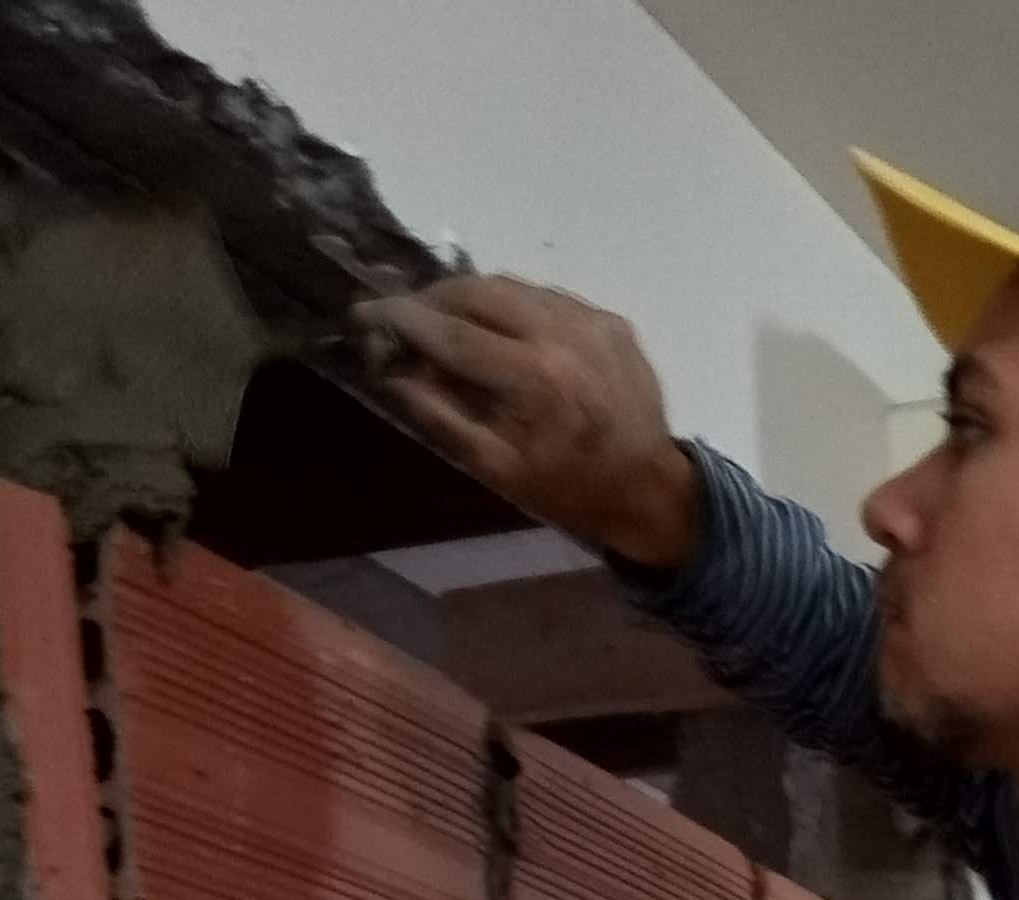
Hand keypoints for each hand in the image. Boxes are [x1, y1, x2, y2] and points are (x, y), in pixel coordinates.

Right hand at [355, 275, 701, 571]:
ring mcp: (594, 322)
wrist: (653, 493)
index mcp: (538, 380)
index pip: (452, 332)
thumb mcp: (497, 466)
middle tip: (405, 319)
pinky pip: (546, 297)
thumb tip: (391, 366)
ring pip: (510, 287)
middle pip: (478, 292)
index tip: (365, 313)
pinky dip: (513, 307)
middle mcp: (566, 336)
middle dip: (432, 300)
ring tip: (446, 322)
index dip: (402, 319)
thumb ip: (440, 412)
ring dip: (470, 299)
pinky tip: (500, 331)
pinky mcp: (611, 321)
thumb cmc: (570, 490)